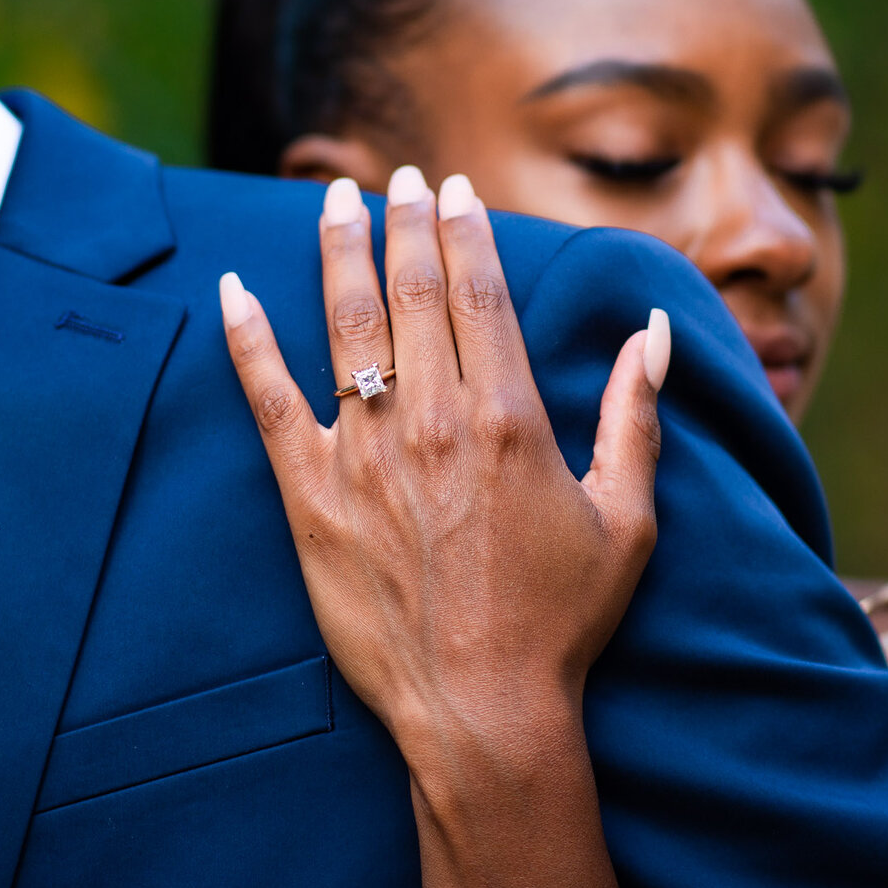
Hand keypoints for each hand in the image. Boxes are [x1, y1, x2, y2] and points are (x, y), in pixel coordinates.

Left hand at [220, 166, 667, 771]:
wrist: (482, 710)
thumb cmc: (562, 622)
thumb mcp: (627, 517)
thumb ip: (637, 414)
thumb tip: (656, 330)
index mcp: (510, 416)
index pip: (480, 292)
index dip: (466, 230)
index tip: (453, 187)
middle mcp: (434, 419)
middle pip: (413, 290)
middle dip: (405, 222)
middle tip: (398, 178)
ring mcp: (365, 453)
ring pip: (345, 324)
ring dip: (338, 251)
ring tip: (333, 200)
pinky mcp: (310, 495)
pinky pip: (268, 398)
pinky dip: (246, 338)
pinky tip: (232, 286)